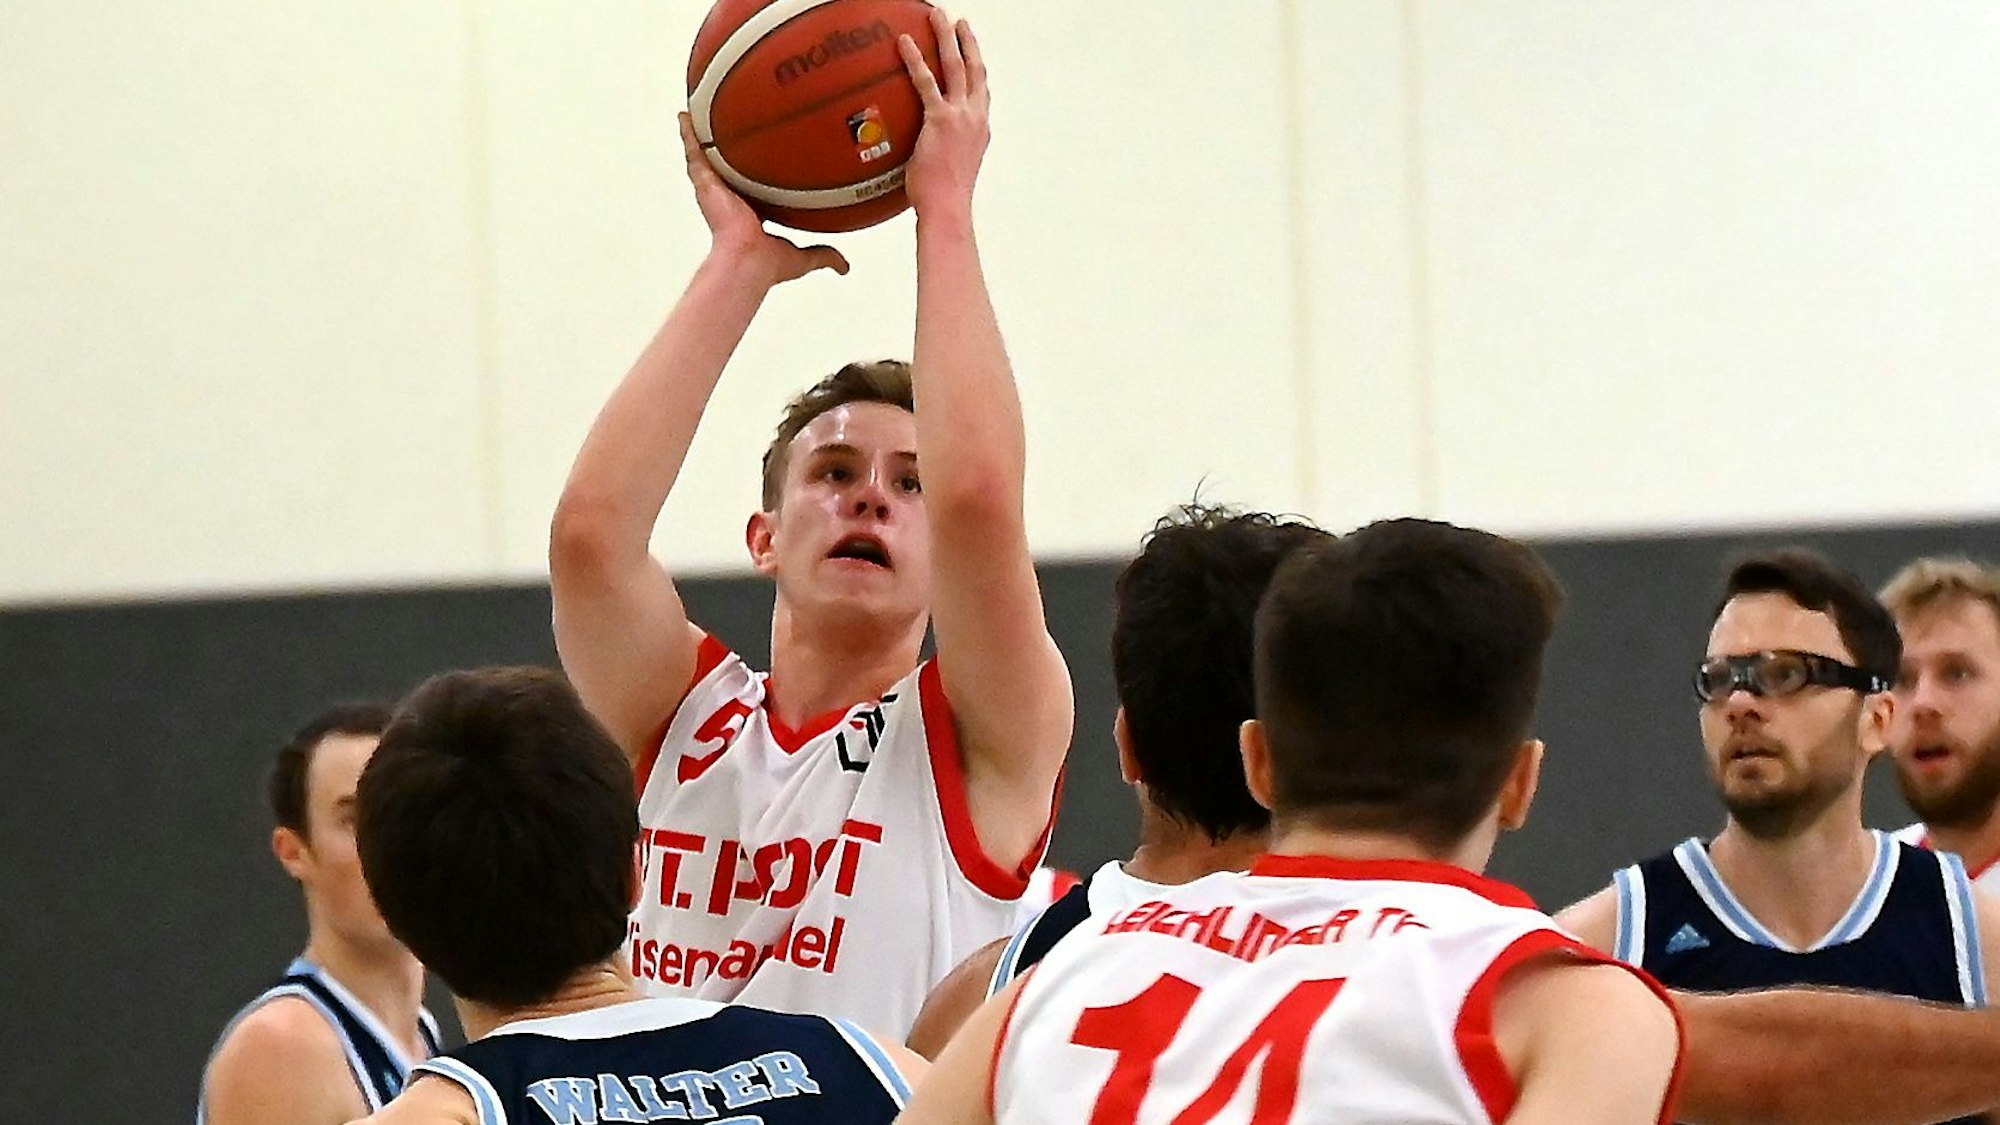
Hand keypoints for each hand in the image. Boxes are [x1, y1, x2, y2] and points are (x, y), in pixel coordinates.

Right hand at [678, 113, 847, 284]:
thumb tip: (843, 267)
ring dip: (703, 135)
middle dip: (726, 148)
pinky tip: (685, 116)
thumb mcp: (802, 258)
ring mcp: (716, 190)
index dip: (754, 172)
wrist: (748, 262)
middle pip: (727, 167)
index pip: (751, 186)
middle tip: (728, 125)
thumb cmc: (765, 265)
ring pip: (707, 156)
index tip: (760, 157)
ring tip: (700, 113)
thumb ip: (823, 256)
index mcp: (750, 213)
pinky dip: (687, 133)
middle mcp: (730, 200)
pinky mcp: (704, 183)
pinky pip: (693, 152)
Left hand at [898, 7, 988, 218]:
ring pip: (956, 66)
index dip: (976, 67)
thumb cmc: (944, 197)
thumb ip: (941, 149)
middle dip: (967, 42)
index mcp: (980, 129)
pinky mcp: (941, 120)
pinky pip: (926, 82)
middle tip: (959, 23)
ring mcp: (961, 117)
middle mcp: (976, 118)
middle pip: (974, 69)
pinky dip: (916, 60)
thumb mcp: (950, 167)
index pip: (980, 91)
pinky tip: (905, 43)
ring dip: (947, 37)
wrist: (947, 208)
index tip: (971, 51)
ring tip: (938, 16)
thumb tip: (921, 150)